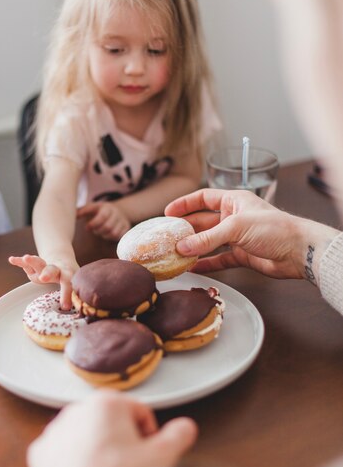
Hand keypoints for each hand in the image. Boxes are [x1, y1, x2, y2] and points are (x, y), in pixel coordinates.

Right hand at [8, 254, 78, 308]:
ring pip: (39, 263)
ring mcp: (44, 266)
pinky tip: (12, 259)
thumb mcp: (74, 286)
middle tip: (44, 278)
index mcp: (68, 275)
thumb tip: (78, 316)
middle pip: (53, 270)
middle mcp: (56, 269)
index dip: (67, 294)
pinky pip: (26, 263)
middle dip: (48, 273)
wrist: (63, 261)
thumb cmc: (69, 279)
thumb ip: (74, 297)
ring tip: (26, 258)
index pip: (68, 284)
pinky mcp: (34, 265)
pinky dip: (19, 261)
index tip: (65, 307)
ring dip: (33, 261)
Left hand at [27, 391, 196, 466]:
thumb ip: (178, 437)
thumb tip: (186, 427)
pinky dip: (76, 464)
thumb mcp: (161, 459)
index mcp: (107, 403)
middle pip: (112, 422)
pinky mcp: (41, 454)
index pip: (140, 412)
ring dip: (99, 451)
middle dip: (123, 442)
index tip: (148, 456)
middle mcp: (77, 410)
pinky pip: (65, 454)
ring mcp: (56, 431)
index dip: (150, 436)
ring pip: (88, 436)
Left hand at [77, 202, 130, 240]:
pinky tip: (107, 234)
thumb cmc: (98, 211)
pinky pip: (119, 236)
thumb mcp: (90, 208)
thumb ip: (81, 211)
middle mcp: (116, 213)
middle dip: (98, 231)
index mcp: (106, 207)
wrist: (116, 211)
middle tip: (93, 230)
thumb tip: (73, 216)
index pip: (102, 216)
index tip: (87, 228)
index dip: (93, 224)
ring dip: (104, 235)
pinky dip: (111, 237)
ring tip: (100, 231)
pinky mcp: (126, 227)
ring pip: (113, 233)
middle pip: (107, 226)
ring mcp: (122, 220)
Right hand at [165, 188, 332, 280]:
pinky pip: (219, 259)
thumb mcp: (236, 228)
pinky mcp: (242, 255)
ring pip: (209, 242)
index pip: (204, 198)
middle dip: (186, 229)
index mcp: (234, 201)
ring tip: (176, 254)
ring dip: (194, 248)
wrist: (298, 251)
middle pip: (203, 222)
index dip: (186, 204)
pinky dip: (207, 263)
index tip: (168, 212)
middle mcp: (234, 218)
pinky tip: (194, 268)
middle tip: (168, 237)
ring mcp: (237, 238)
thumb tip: (183, 247)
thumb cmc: (274, 229)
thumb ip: (208, 238)